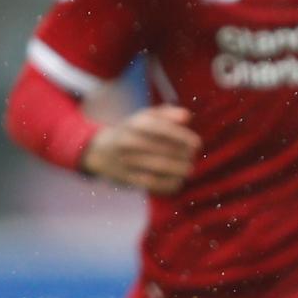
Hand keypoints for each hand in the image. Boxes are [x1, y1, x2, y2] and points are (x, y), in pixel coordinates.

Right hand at [82, 105, 201, 194]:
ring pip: (159, 168)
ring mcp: (127, 161)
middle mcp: (129, 141)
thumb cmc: (132, 131)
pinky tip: (178, 181)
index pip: (162, 129)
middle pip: (163, 150)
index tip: (197, 144)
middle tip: (192, 158)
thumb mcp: (145, 116)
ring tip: (188, 169)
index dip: (183, 137)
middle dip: (183, 156)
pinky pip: (152, 184)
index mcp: (136, 123)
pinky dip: (169, 184)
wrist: (100, 151)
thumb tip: (186, 117)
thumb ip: (167, 114)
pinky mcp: (127, 178)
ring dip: (179, 170)